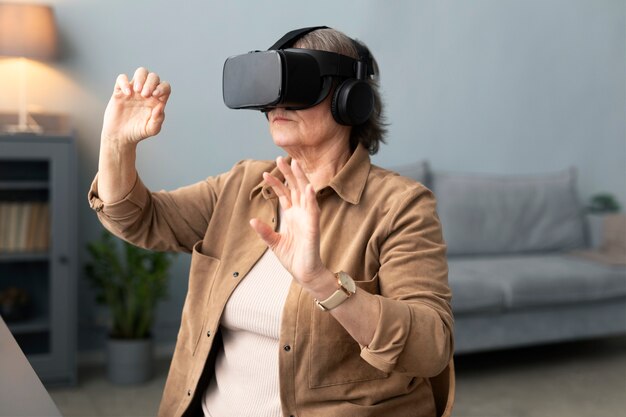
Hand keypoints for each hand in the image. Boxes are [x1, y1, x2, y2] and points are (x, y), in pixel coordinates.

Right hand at [101, 67, 170, 144]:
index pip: (165, 86)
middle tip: (145, 95)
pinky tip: (127, 94)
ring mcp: (134, 91)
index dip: (163, 87)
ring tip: (138, 91)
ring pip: (141, 72)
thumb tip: (160, 106)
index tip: (156, 95)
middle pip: (153, 77)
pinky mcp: (120, 91)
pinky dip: (124, 82)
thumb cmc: (138, 132)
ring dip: (141, 78)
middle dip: (151, 83)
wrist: (121, 136)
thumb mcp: (151, 129)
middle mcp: (147, 93)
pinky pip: (122, 78)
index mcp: (157, 100)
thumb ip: (158, 120)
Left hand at [250, 157, 329, 291]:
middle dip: (289, 173)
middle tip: (282, 157)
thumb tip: (252, 220)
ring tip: (296, 164)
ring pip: (306, 194)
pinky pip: (314, 211)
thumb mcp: (274, 243)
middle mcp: (301, 214)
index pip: (285, 194)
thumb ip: (265, 231)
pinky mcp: (314, 228)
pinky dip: (312, 199)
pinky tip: (309, 188)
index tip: (266, 172)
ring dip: (301, 179)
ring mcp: (308, 219)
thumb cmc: (294, 258)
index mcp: (293, 216)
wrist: (305, 274)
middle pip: (296, 188)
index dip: (277, 183)